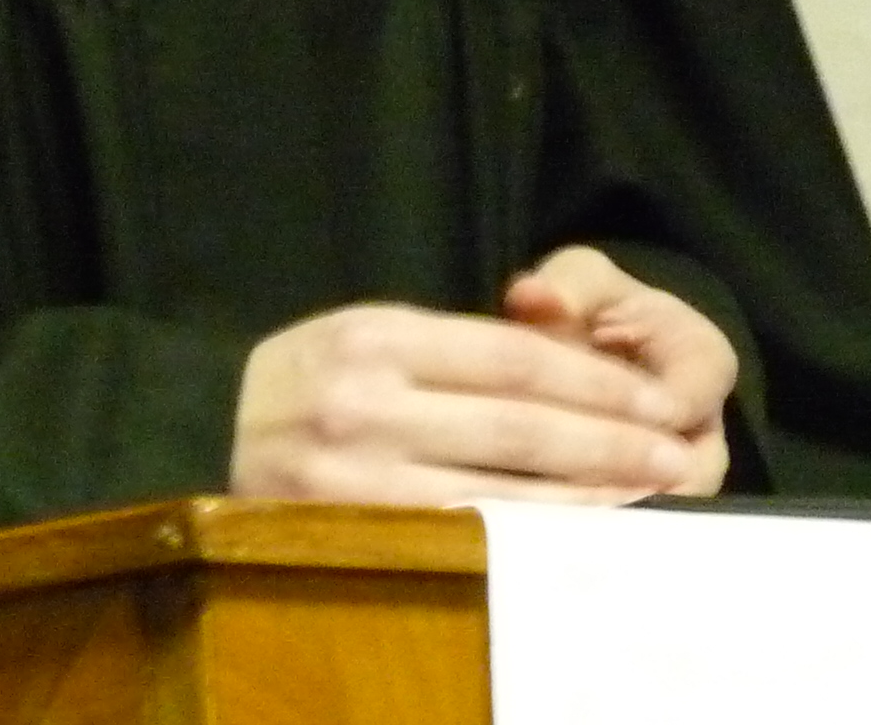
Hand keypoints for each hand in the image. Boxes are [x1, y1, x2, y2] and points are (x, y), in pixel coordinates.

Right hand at [233, 273, 719, 507]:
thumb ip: (454, 348)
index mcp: (376, 334)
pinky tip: (573, 535)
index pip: (513, 358)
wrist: (196, 430)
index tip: (653, 399)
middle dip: (609, 441)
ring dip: (585, 498)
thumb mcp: (366, 332)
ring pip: (499, 491)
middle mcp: (365, 400)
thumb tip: (570, 368)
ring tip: (645, 499)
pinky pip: (461, 538)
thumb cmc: (305, 379)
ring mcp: (354, 474)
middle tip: (674, 454)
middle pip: (519, 425)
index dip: (595, 380)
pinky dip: (528, 537)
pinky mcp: (348, 530)